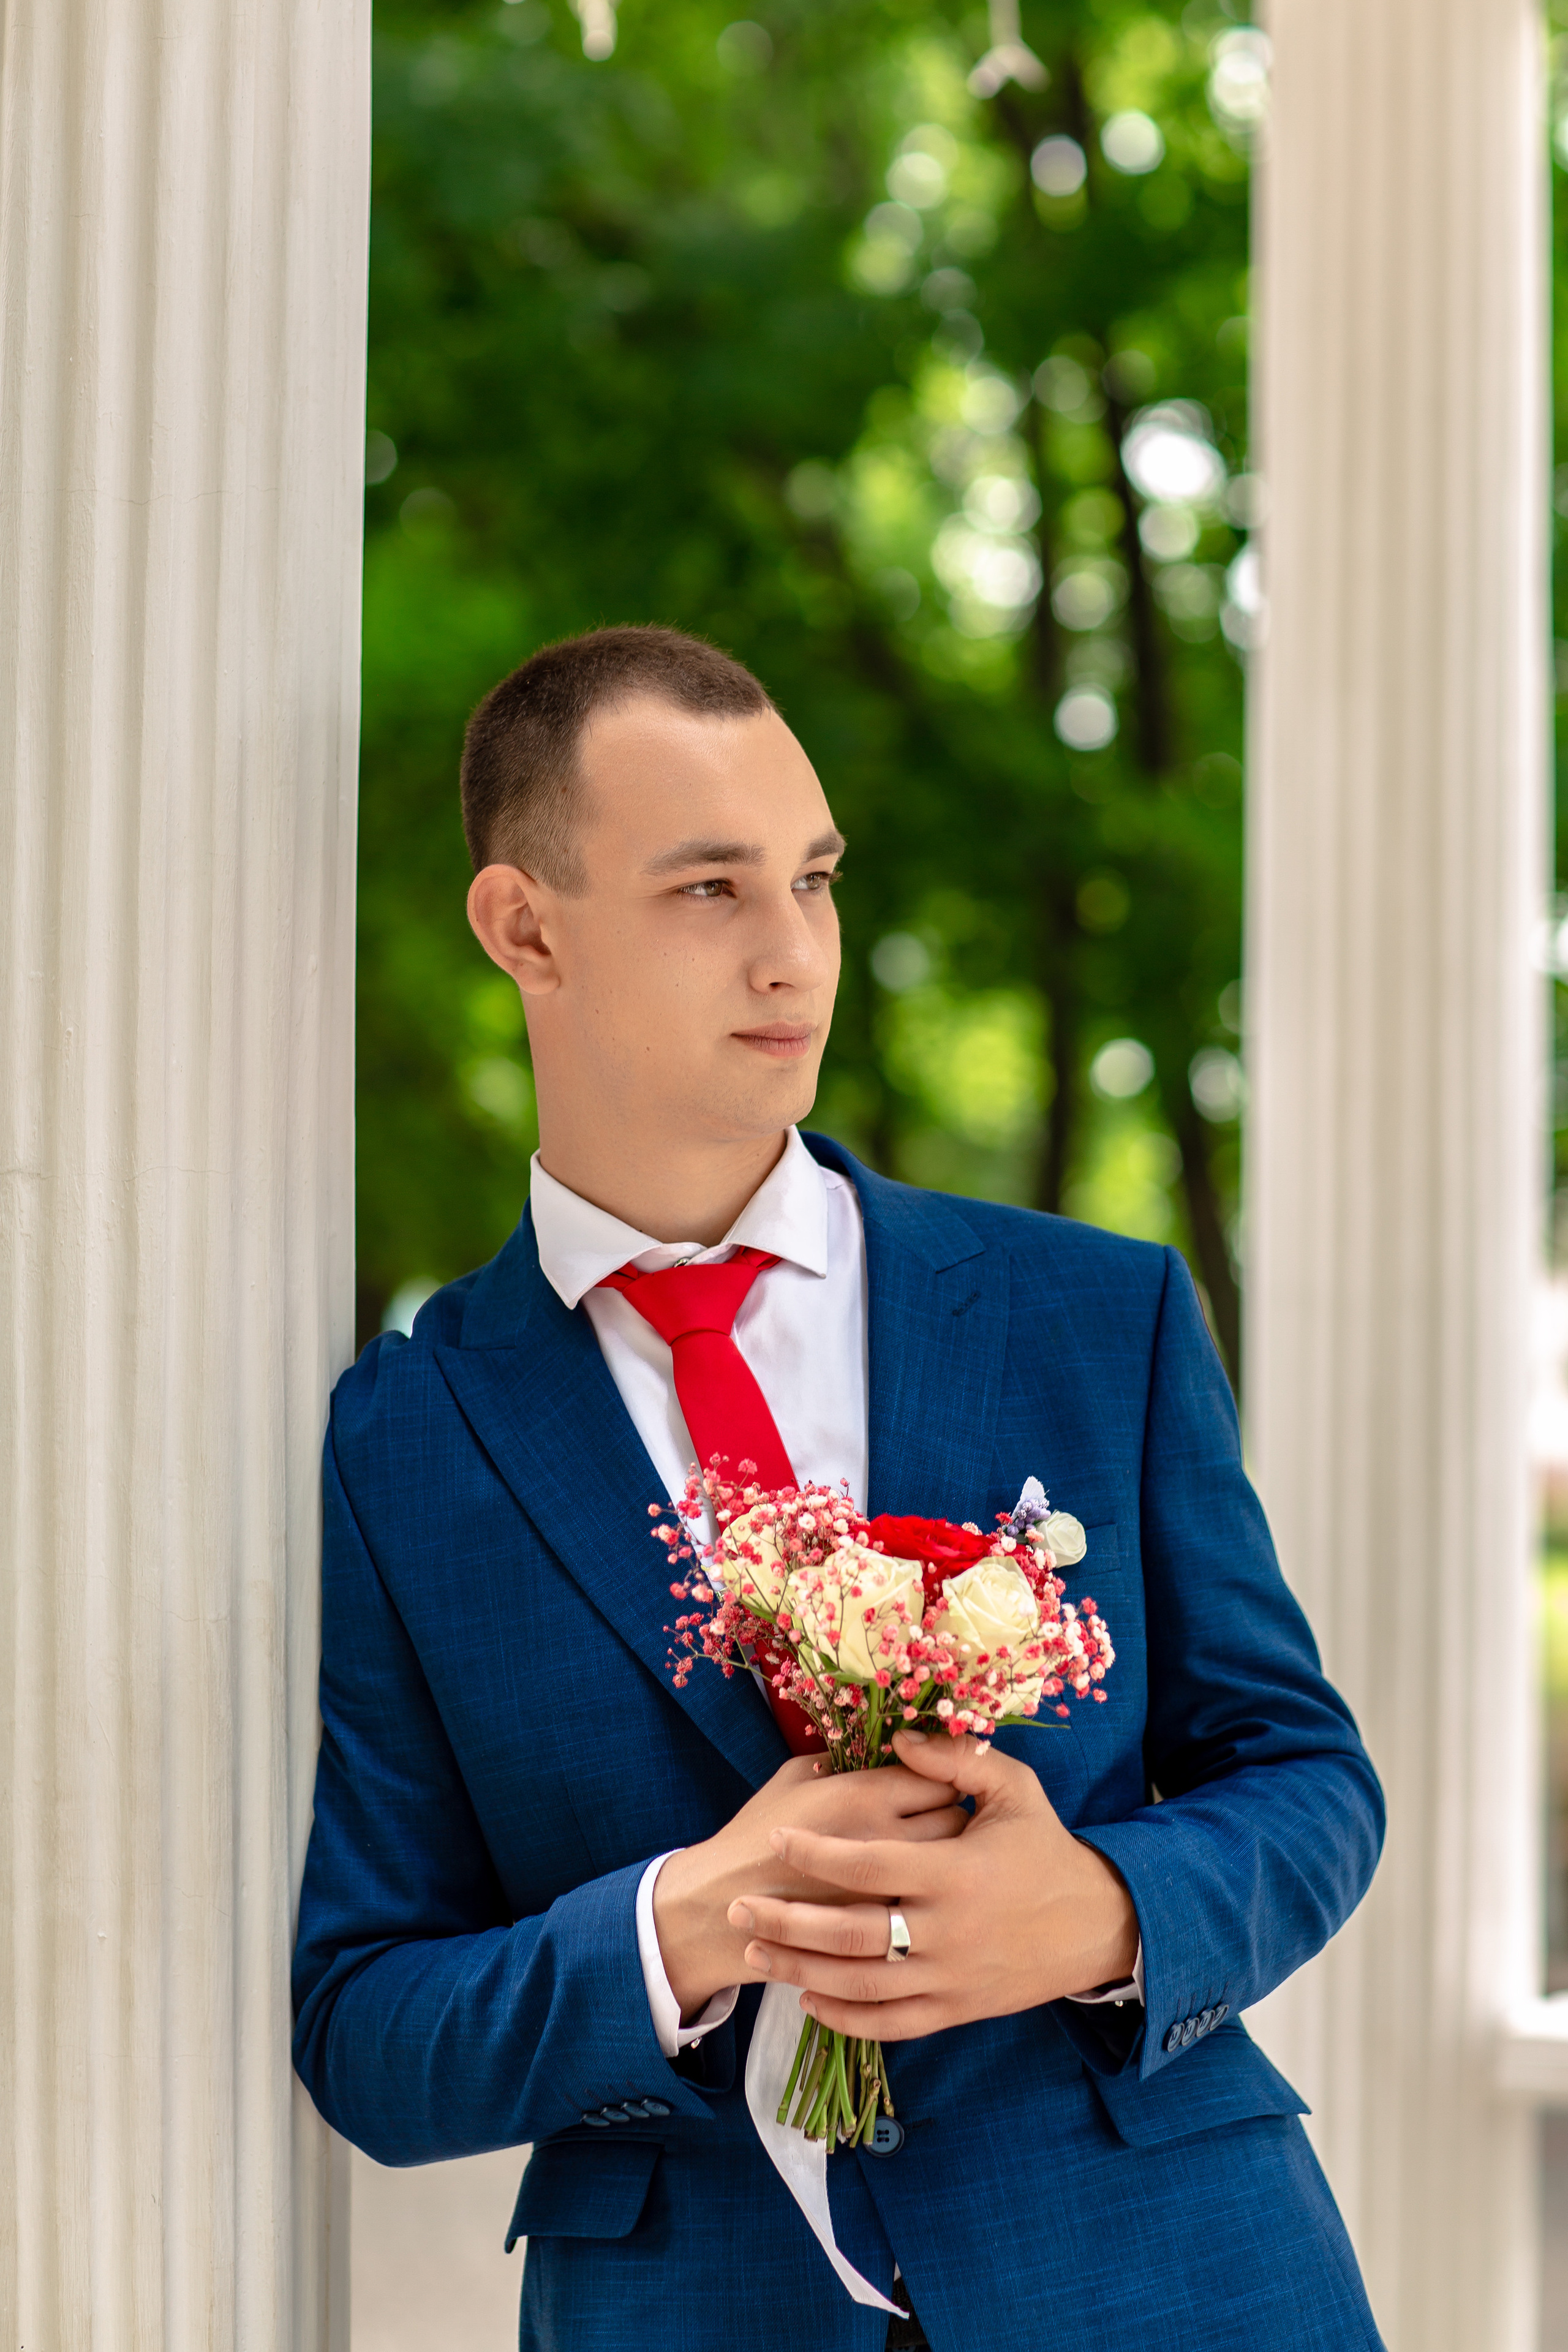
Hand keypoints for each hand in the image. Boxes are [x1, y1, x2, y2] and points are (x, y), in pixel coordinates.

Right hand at [652, 1753, 965, 2018]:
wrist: (723, 1906)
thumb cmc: (757, 1834)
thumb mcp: (794, 1777)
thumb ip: (844, 1758)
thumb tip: (883, 1747)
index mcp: (863, 1794)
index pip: (936, 1774)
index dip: (940, 1774)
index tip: (933, 1778)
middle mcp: (885, 1839)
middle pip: (954, 1819)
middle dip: (955, 1815)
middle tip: (944, 1815)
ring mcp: (889, 1889)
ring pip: (952, 1868)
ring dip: (953, 1858)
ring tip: (938, 1854)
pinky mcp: (885, 1934)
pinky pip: (932, 1909)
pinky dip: (933, 1899)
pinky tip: (921, 1892)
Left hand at [726, 1730, 1138, 2041]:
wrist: (1097, 1925)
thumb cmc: (1046, 1849)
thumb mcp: (1015, 1790)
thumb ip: (956, 1760)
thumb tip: (899, 1737)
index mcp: (956, 1872)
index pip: (869, 1864)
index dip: (816, 1854)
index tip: (776, 1840)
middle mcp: (948, 1931)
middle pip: (850, 1934)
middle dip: (786, 1923)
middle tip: (739, 1909)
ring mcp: (950, 1978)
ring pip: (861, 1985)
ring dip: (801, 1972)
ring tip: (757, 1953)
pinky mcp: (956, 2011)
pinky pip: (890, 2024)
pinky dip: (844, 2018)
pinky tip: (809, 1999)